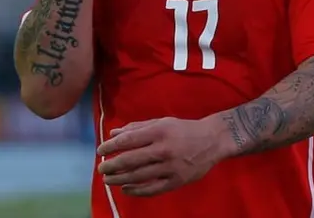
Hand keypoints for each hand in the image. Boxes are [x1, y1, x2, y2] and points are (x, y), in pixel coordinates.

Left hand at [97, 117, 226, 196]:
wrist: (213, 140)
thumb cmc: (183, 129)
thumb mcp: (161, 122)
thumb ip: (136, 128)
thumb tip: (113, 133)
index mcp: (158, 131)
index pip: (128, 141)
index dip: (111, 147)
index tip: (100, 151)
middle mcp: (164, 149)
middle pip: (131, 160)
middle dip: (112, 166)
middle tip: (101, 169)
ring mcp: (171, 167)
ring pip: (139, 176)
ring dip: (120, 179)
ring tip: (108, 180)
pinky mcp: (177, 181)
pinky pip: (153, 189)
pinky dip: (137, 191)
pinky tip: (126, 189)